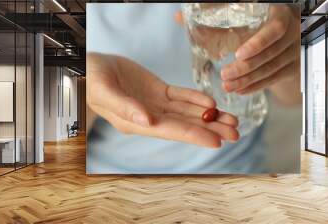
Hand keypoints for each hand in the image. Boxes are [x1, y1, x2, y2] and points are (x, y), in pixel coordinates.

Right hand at [87, 53, 238, 147]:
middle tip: (236, 133)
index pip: (172, 131)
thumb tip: (148, 121)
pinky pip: (181, 96)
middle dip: (211, 129)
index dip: (195, 135)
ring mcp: (156, 104)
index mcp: (138, 122)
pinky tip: (212, 103)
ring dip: (211, 116)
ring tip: (233, 120)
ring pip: (188, 112)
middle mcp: (151, 117)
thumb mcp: (104, 92)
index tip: (217, 141)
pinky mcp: (159, 91)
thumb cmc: (93, 81)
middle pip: (186, 124)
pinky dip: (196, 99)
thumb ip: (125, 108)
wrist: (91, 68)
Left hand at [220, 5, 299, 94]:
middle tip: (225, 74)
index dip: (257, 44)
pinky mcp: (292, 68)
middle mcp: (292, 34)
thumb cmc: (259, 22)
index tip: (238, 54)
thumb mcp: (245, 19)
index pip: (275, 30)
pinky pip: (273, 79)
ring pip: (271, 69)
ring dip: (247, 80)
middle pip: (270, 54)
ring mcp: (294, 52)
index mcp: (281, 15)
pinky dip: (255, 86)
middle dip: (245, 68)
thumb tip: (191, 26)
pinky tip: (240, 89)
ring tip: (228, 85)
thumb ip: (220, 24)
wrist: (282, 35)